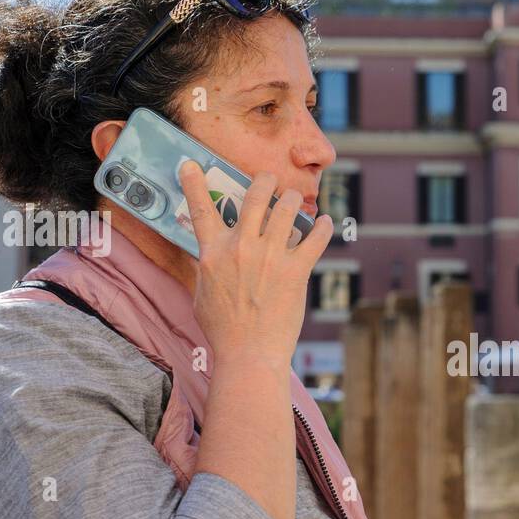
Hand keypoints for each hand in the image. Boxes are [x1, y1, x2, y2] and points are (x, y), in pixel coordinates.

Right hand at [178, 163, 333, 363]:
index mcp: (214, 253)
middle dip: (264, 181)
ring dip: (294, 199)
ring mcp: (270, 256)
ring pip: (287, 209)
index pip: (200, 210)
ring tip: (296, 200)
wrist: (249, 354)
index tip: (192, 163)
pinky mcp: (297, 270)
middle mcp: (242, 247)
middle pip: (255, 196)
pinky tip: (326, 223)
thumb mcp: (202, 294)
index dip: (193, 183)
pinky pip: (316, 238)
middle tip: (269, 179)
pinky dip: (323, 228)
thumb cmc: (223, 331)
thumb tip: (209, 258)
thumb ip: (207, 269)